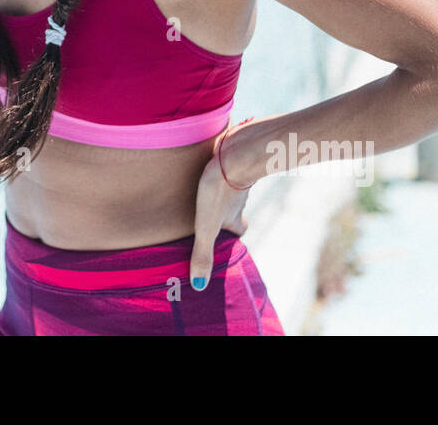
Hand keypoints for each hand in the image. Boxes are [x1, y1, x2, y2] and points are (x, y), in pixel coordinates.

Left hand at [189, 121, 254, 291]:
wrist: (234, 151)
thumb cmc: (219, 190)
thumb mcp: (206, 226)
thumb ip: (202, 253)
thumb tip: (198, 286)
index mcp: (235, 217)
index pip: (239, 230)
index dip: (233, 235)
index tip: (225, 239)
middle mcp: (239, 198)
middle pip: (234, 209)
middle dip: (225, 212)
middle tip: (211, 214)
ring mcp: (236, 177)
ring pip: (229, 187)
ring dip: (219, 189)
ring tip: (201, 190)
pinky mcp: (229, 158)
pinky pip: (224, 166)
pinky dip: (217, 169)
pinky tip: (204, 164)